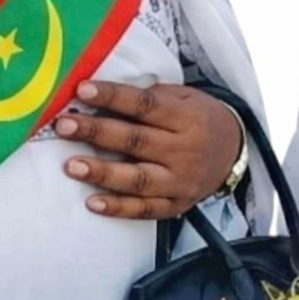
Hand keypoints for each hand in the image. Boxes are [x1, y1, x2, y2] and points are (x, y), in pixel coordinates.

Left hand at [56, 80, 242, 219]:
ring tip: (71, 166)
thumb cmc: (198, 118)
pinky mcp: (176, 205)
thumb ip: (149, 97)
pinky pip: (145, 210)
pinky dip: (118, 208)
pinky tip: (92, 202)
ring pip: (137, 179)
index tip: (83, 90)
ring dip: (102, 173)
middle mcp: (184, 150)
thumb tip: (101, 94)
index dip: (112, 97)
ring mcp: (180, 181)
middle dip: (96, 132)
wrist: (234, 151)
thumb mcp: (183, 97)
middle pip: (135, 141)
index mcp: (185, 117)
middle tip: (64, 126)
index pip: (144, 105)